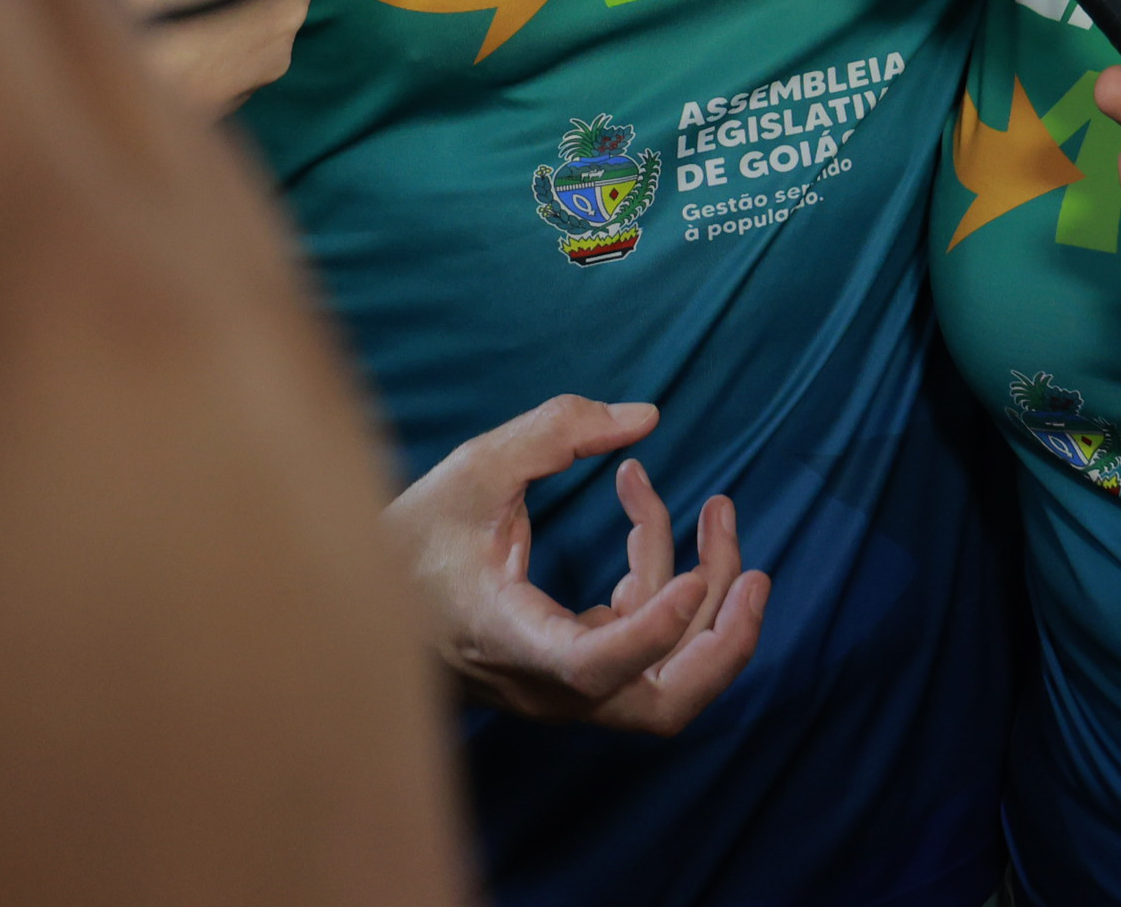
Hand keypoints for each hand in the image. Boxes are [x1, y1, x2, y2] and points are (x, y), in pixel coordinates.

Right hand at [386, 394, 769, 735]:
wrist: (364, 613)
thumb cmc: (411, 541)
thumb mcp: (472, 469)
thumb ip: (555, 431)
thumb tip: (643, 416)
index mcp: (511, 642)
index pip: (595, 666)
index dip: (653, 628)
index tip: (695, 572)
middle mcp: (546, 684)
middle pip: (662, 704)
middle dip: (726, 638)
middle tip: (756, 567)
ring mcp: (564, 687)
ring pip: (666, 676)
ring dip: (705, 599)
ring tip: (716, 510)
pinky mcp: (572, 669)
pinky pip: (641, 642)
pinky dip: (660, 583)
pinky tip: (640, 509)